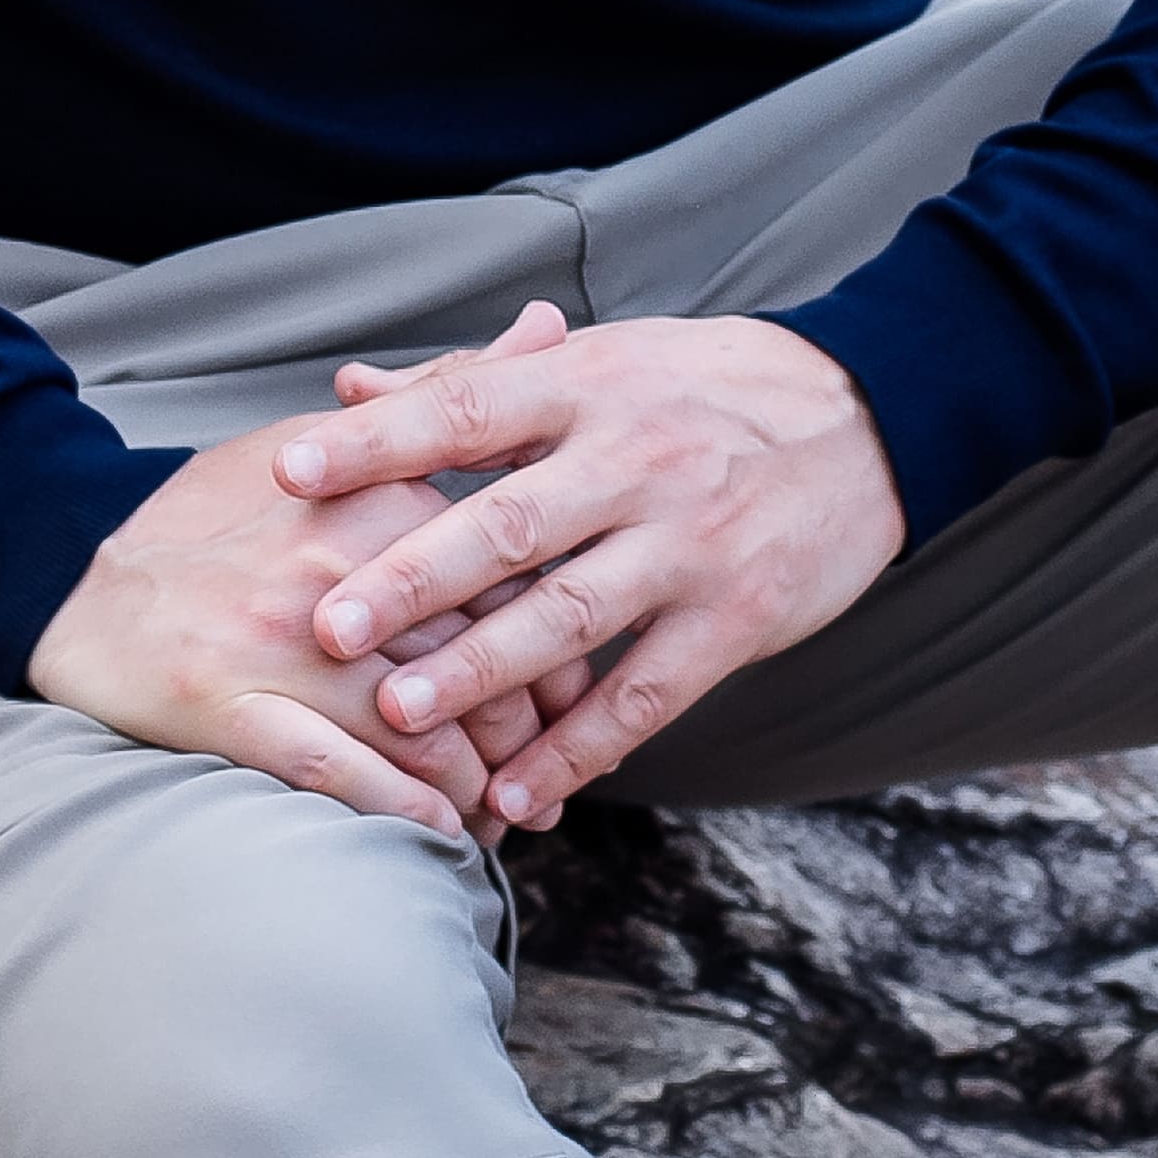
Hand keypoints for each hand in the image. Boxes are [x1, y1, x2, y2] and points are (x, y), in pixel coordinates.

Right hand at [25, 305, 572, 840]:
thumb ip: (451, 393)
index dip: (556, 650)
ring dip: (480, 788)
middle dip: (529, 733)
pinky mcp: (232, 710)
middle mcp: (337, 571)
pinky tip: (440, 836)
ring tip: (508, 815)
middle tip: (552, 774)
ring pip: (423, 729)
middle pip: (479, 664)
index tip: (572, 692)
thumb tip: (551, 322)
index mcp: (375, 500)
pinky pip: (339, 773)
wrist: (82, 584)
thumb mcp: (331, 439)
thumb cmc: (218, 515)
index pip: (509, 582)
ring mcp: (283, 646)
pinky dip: (403, 812)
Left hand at [277, 306, 905, 829]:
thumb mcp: (599, 363)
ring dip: (484, 671)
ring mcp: (689, 544)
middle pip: (512, 522)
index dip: (381, 439)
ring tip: (401, 714)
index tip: (291, 468)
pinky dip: (582, 749)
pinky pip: (649, 694)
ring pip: (573, 614)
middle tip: (327, 623)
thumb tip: (348, 391)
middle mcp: (636, 460)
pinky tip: (519, 794)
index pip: (470, 407)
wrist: (866, 418)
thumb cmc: (702, 387)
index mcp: (589, 386)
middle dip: (415, 576)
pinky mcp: (737, 617)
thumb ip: (473, 385)